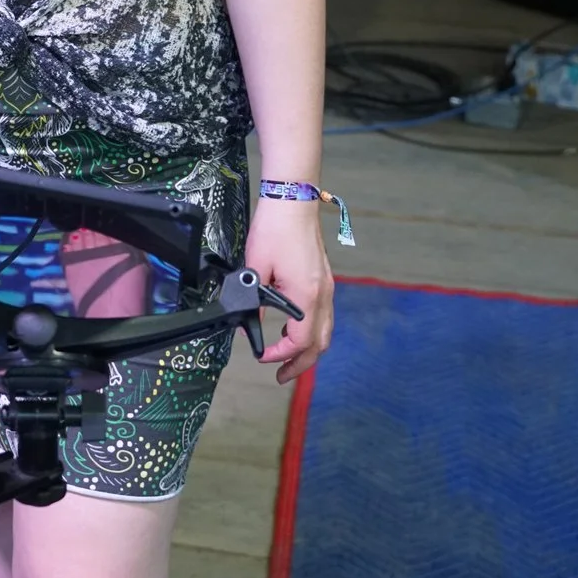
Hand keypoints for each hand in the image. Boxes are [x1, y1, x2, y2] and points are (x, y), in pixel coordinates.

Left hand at [244, 193, 335, 383]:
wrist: (293, 200)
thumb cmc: (276, 229)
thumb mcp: (256, 268)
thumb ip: (255, 300)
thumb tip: (250, 321)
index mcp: (307, 297)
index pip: (298, 341)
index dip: (280, 355)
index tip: (263, 358)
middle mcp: (323, 296)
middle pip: (319, 344)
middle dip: (301, 364)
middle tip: (282, 377)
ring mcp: (327, 287)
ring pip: (325, 331)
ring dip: (308, 349)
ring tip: (288, 359)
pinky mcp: (324, 279)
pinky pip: (323, 316)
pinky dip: (311, 331)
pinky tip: (293, 329)